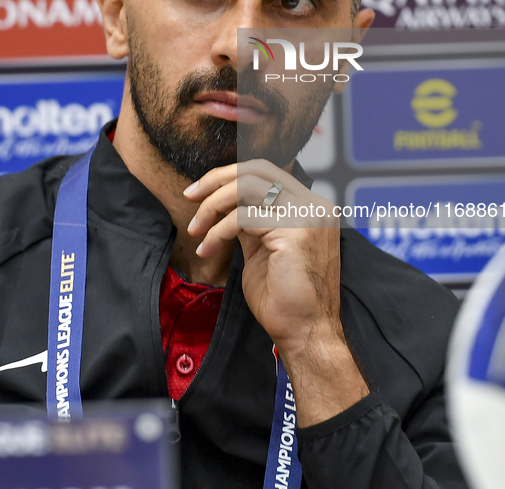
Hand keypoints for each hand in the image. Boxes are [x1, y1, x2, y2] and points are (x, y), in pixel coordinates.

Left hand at [184, 159, 368, 424]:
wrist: (305, 333)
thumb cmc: (283, 298)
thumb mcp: (263, 247)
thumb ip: (252, 220)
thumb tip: (225, 201)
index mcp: (310, 205)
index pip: (266, 171)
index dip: (229, 174)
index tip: (199, 191)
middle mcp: (315, 204)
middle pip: (257, 170)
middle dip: (217, 179)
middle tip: (190, 197)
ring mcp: (308, 215)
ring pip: (247, 188)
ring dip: (213, 207)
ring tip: (196, 231)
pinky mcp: (296, 231)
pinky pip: (244, 217)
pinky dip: (219, 231)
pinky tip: (207, 249)